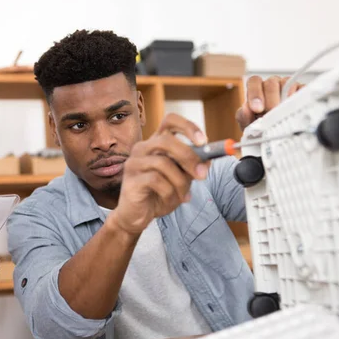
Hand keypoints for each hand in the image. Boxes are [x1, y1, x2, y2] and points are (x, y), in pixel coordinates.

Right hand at [109, 113, 207, 236]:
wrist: (137, 217)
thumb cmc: (158, 195)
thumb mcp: (182, 180)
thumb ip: (192, 167)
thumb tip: (208, 158)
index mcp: (155, 143)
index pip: (170, 121)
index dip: (188, 127)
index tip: (203, 141)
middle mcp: (142, 149)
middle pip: (167, 140)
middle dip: (189, 157)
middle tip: (202, 175)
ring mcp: (134, 163)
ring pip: (163, 163)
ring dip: (180, 182)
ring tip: (184, 196)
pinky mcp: (130, 180)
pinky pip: (156, 180)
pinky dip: (169, 192)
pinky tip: (169, 200)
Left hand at [236, 76, 304, 130]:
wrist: (271, 135)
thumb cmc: (258, 127)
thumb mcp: (247, 124)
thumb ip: (243, 116)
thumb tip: (246, 108)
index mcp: (257, 88)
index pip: (254, 81)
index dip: (255, 93)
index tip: (256, 109)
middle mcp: (272, 84)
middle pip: (271, 83)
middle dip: (270, 100)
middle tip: (270, 114)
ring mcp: (288, 86)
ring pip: (287, 84)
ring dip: (284, 100)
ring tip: (282, 114)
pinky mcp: (302, 91)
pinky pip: (302, 89)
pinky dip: (298, 99)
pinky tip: (294, 110)